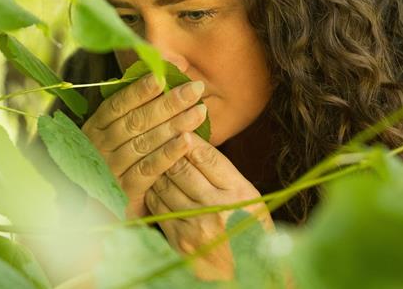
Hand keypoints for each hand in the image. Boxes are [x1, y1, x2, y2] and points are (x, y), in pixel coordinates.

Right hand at [81, 74, 207, 218]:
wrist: (103, 211)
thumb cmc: (116, 166)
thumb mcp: (116, 138)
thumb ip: (133, 112)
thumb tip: (159, 77)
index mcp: (94, 129)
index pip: (117, 104)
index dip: (140, 90)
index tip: (163, 76)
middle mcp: (99, 147)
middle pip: (136, 120)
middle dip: (168, 102)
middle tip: (195, 89)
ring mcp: (110, 169)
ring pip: (145, 142)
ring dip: (175, 125)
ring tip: (199, 112)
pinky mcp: (125, 191)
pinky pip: (149, 169)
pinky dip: (169, 154)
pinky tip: (188, 142)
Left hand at [145, 134, 273, 280]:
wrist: (247, 276)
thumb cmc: (250, 231)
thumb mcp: (250, 199)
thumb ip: (224, 175)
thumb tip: (194, 144)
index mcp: (239, 194)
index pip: (207, 157)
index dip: (190, 139)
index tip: (181, 128)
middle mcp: (217, 209)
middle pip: (180, 167)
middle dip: (168, 151)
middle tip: (160, 140)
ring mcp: (196, 226)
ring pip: (164, 185)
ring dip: (157, 170)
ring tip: (155, 161)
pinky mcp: (179, 240)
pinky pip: (157, 207)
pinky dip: (152, 192)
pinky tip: (154, 186)